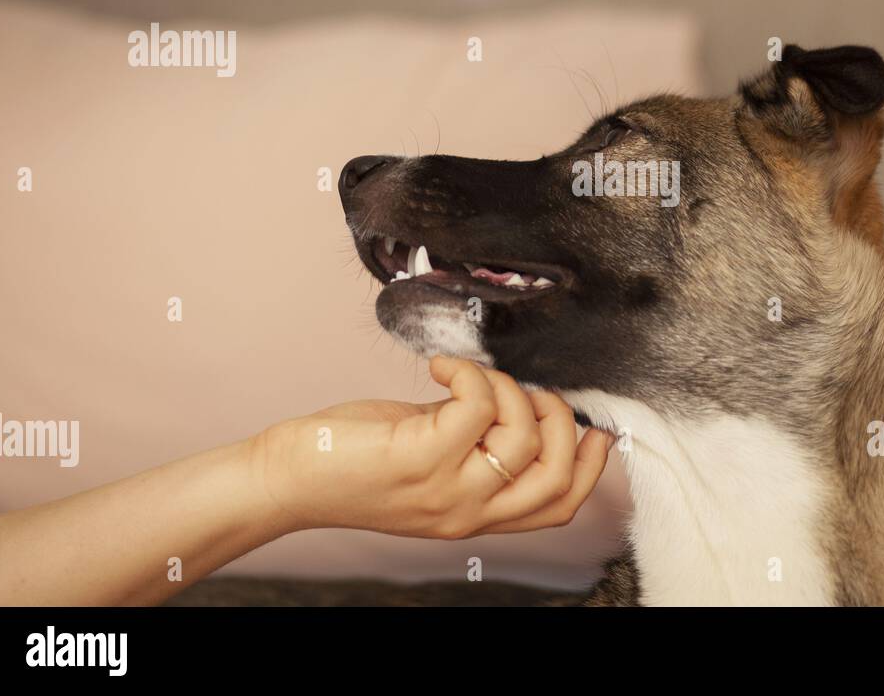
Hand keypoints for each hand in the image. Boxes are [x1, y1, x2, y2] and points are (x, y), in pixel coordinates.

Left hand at [247, 356, 613, 539]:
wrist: (289, 478)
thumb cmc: (357, 459)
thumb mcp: (434, 459)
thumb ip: (479, 440)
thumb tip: (522, 398)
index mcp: (478, 516)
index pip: (559, 508)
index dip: (589, 466)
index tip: (594, 426)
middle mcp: (468, 513)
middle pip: (555, 477)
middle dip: (559, 421)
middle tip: (527, 389)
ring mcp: (446, 490)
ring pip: (522, 436)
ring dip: (508, 389)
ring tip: (470, 377)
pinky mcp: (420, 458)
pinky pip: (477, 403)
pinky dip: (467, 372)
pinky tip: (439, 368)